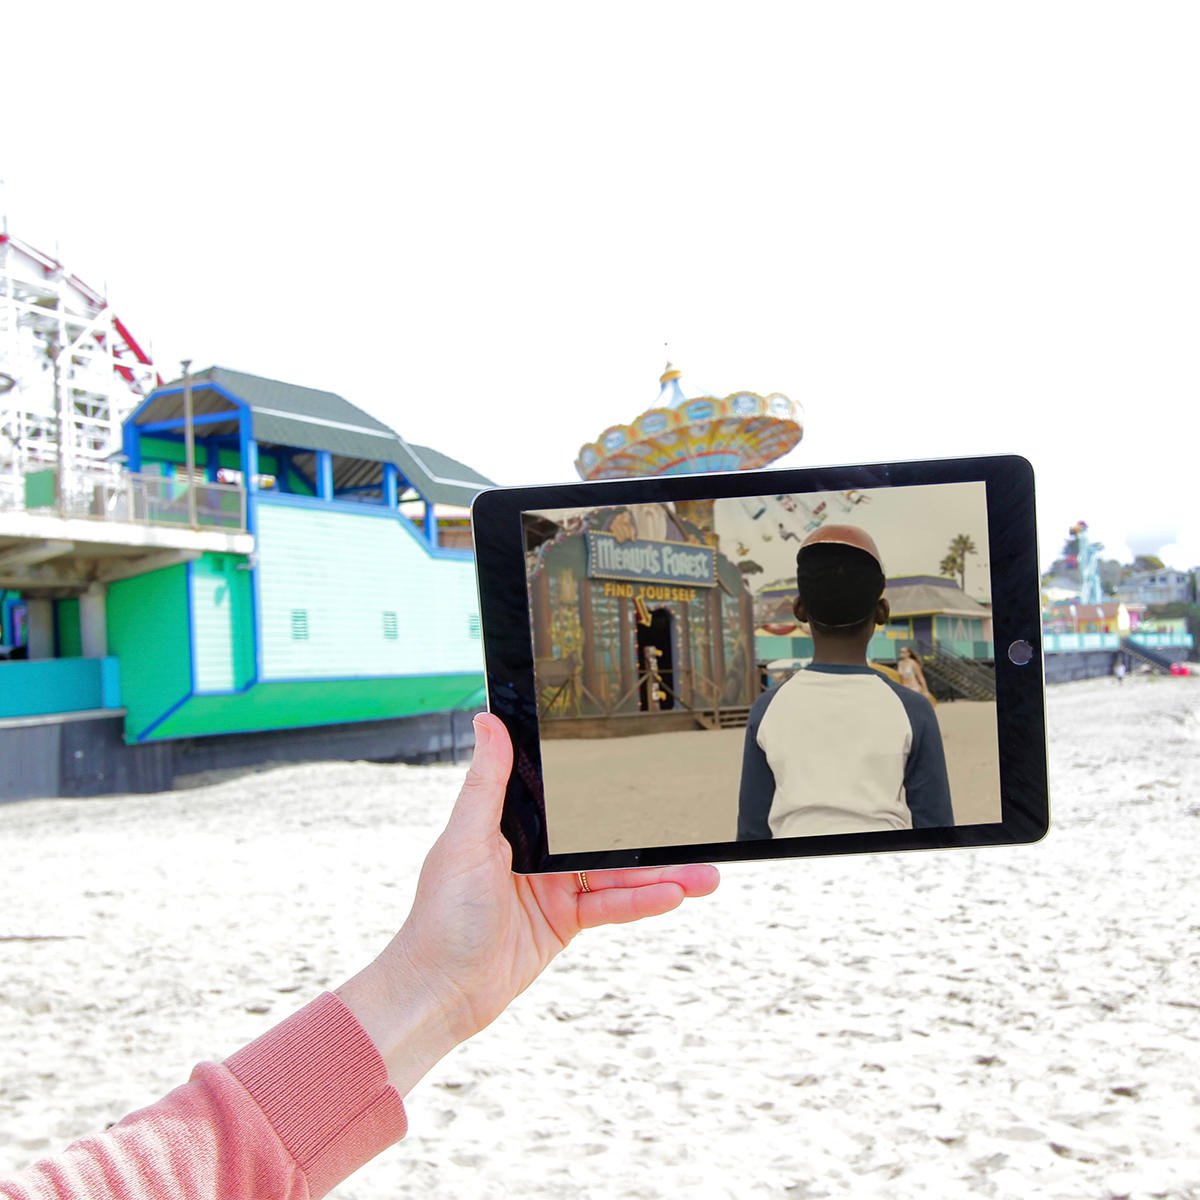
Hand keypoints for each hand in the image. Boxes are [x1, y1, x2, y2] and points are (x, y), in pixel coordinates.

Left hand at [338, 712, 718, 1092]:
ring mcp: (553, 888)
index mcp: (513, 823)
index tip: (650, 771)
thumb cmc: (440, 912)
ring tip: (705, 873)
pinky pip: (610, 907)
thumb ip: (487, 782)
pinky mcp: (564, 923)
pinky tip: (674, 895)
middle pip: (604, 837)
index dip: (609, 786)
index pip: (571, 797)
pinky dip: (641, 902)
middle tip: (695, 826)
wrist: (438, 990)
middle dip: (649, 835)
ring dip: (661, 875)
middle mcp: (538, 852)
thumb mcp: (466, 839)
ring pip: (616, 874)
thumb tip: (487, 719)